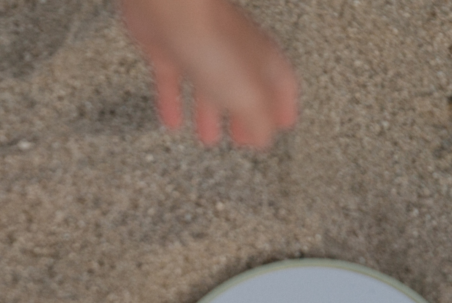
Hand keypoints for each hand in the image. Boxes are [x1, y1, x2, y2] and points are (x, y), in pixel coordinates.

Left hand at [118, 0, 298, 148]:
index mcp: (261, 59)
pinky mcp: (169, 48)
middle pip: (245, 89)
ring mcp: (201, 49)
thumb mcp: (247, 95)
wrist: (168, 5)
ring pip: (210, 87)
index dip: (283, 108)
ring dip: (211, 114)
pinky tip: (172, 119)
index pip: (283, 86)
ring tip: (210, 136)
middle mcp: (234, 52)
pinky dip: (175, 103)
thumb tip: (264, 140)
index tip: (282, 126)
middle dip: (246, 116)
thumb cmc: (210, 39)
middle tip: (245, 138)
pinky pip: (174, 83)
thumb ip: (258, 121)